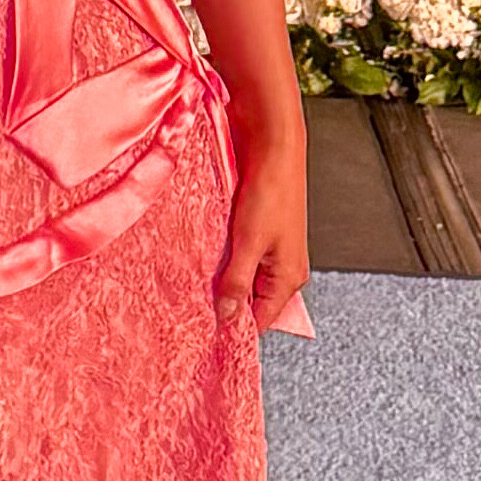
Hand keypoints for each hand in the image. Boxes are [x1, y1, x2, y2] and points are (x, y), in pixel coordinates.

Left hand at [212, 123, 311, 337]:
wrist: (274, 146)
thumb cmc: (272, 191)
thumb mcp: (249, 243)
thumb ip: (236, 283)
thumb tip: (227, 318)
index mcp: (289, 278)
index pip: (260, 322)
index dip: (233, 328)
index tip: (203, 334)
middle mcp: (283, 268)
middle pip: (250, 302)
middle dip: (224, 302)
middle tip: (191, 306)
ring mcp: (271, 251)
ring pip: (241, 278)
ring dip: (220, 278)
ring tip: (196, 277)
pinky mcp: (259, 233)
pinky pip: (238, 257)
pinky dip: (222, 258)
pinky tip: (205, 254)